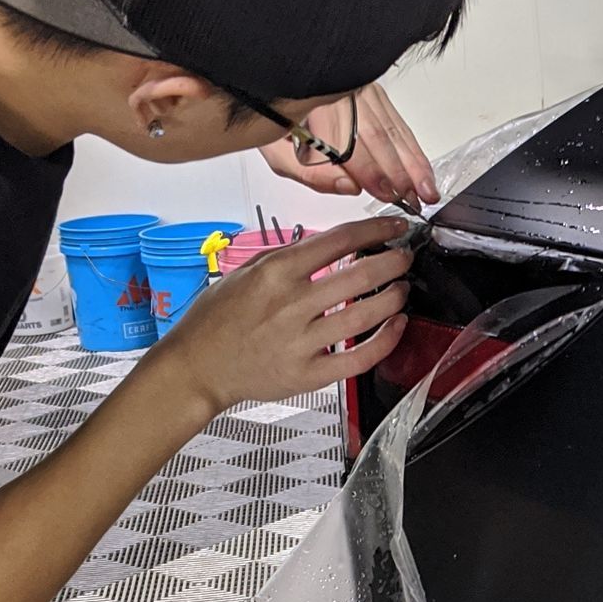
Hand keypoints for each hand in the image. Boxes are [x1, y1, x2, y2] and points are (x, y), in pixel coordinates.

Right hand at [151, 217, 413, 409]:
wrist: (196, 367)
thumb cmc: (217, 318)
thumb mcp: (245, 271)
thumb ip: (288, 256)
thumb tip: (334, 243)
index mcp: (276, 272)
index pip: (340, 240)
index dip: (376, 230)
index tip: (395, 227)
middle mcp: (292, 304)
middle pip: (361, 275)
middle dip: (395, 261)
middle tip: (405, 257)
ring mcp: (301, 342)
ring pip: (366, 315)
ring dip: (394, 297)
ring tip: (402, 288)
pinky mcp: (308, 375)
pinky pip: (359, 358)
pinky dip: (386, 340)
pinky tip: (397, 325)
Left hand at [259, 82, 440, 208]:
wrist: (274, 81)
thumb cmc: (273, 116)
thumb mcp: (276, 151)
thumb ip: (311, 174)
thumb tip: (351, 187)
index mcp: (316, 103)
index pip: (349, 142)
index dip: (371, 170)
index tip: (387, 193)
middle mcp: (344, 91)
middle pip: (378, 134)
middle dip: (400, 170)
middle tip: (416, 198)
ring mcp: (361, 88)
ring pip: (393, 128)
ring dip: (413, 161)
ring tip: (427, 188)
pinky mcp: (372, 91)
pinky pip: (396, 121)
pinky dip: (411, 147)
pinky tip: (420, 166)